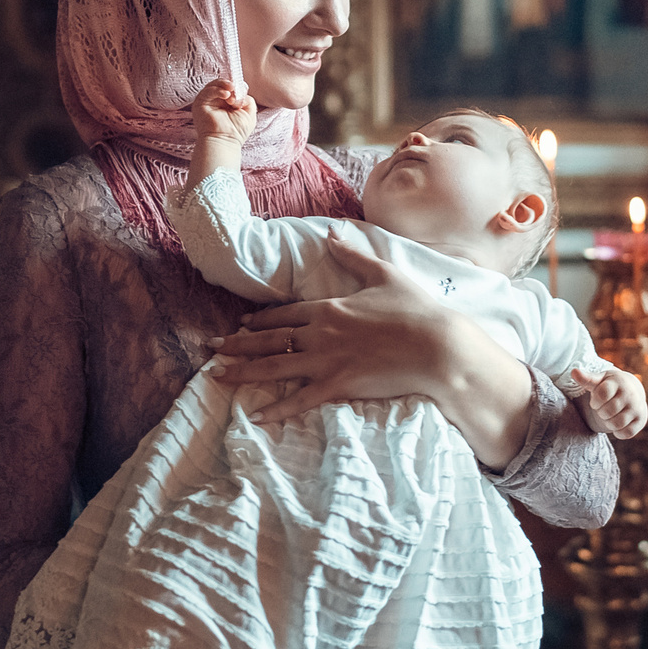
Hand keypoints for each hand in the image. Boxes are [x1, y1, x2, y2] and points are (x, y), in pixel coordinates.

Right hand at [191, 77, 255, 145]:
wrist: (225, 142)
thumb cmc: (237, 131)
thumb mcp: (249, 113)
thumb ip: (248, 99)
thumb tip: (240, 91)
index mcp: (227, 103)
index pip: (230, 87)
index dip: (237, 87)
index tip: (242, 91)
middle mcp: (216, 101)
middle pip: (221, 84)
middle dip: (231, 86)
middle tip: (236, 91)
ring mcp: (207, 102)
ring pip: (214, 85)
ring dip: (224, 86)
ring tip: (232, 96)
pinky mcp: (200, 104)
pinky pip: (207, 91)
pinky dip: (217, 90)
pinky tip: (226, 95)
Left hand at [209, 229, 533, 466]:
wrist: (436, 345)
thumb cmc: (416, 309)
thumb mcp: (383, 274)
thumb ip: (353, 255)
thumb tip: (331, 232)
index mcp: (329, 307)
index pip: (285, 313)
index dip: (261, 320)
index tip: (241, 324)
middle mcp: (320, 333)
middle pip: (270, 339)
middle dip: (237, 344)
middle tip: (211, 348)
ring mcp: (327, 360)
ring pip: (275, 367)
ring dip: (243, 372)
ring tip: (217, 376)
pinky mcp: (338, 385)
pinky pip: (300, 399)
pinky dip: (277, 409)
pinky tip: (257, 416)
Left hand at [571, 365, 647, 439]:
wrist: (632, 391)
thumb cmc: (610, 386)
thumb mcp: (599, 380)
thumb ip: (586, 379)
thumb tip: (573, 372)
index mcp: (618, 382)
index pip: (601, 395)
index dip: (595, 401)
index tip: (597, 400)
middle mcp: (630, 394)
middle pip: (607, 412)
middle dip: (601, 412)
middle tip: (604, 408)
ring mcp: (637, 407)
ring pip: (616, 424)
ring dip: (608, 422)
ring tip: (610, 416)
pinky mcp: (641, 420)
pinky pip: (626, 433)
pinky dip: (618, 432)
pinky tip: (618, 423)